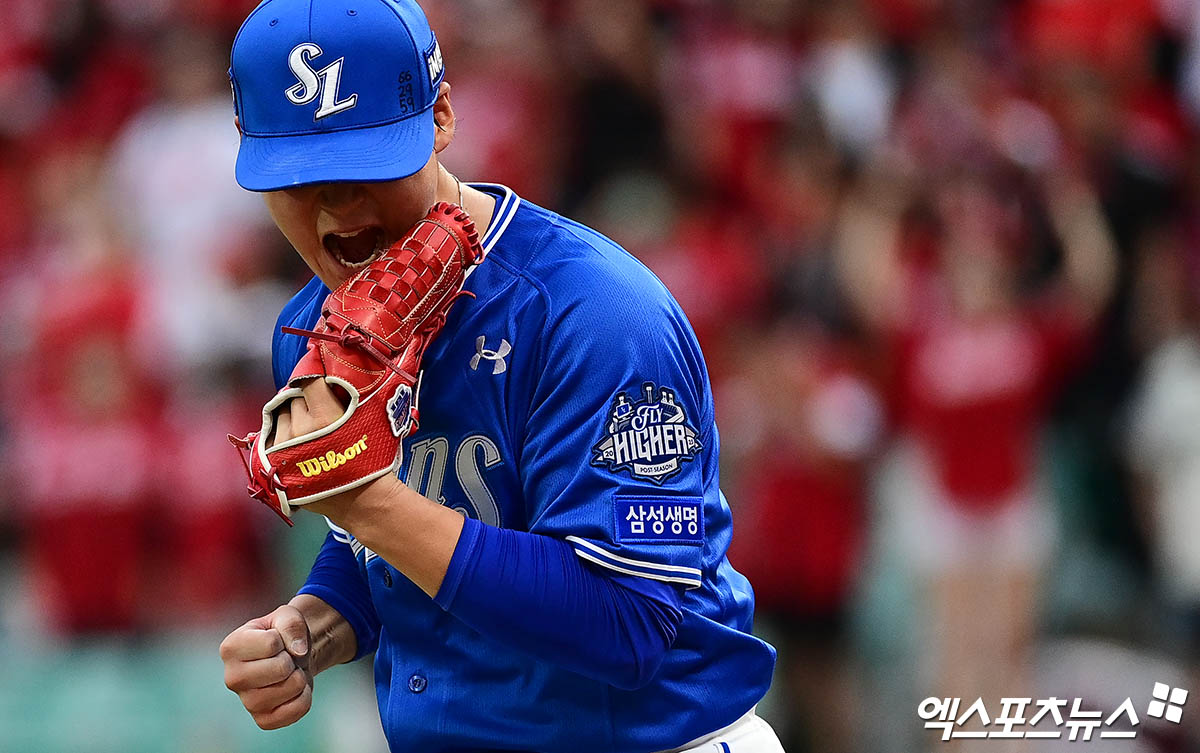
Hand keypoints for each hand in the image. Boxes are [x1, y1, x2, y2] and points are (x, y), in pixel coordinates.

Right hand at [219, 604, 314, 729]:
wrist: (291, 655)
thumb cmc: (284, 634)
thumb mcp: (287, 616)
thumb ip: (291, 624)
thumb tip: (298, 651)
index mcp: (230, 648)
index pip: (271, 644)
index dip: (284, 639)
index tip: (277, 641)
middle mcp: (232, 677)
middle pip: (280, 669)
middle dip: (292, 660)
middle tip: (286, 658)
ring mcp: (246, 701)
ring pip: (288, 691)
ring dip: (300, 679)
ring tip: (290, 673)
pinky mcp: (262, 719)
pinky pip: (292, 713)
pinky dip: (303, 699)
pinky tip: (295, 690)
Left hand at [269, 377, 388, 523]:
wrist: (360, 500)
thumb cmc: (370, 460)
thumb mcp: (368, 421)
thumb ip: (350, 397)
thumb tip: (332, 374)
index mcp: (324, 418)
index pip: (309, 381)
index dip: (317, 378)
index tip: (321, 379)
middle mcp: (299, 431)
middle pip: (295, 397)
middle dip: (307, 399)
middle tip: (323, 410)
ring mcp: (284, 447)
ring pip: (282, 414)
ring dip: (294, 415)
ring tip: (312, 429)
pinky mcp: (275, 461)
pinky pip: (273, 434)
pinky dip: (285, 433)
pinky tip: (300, 442)